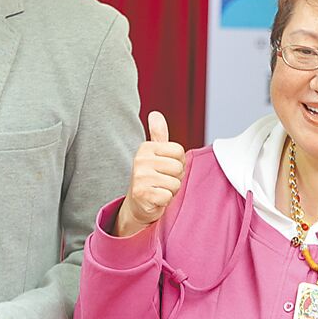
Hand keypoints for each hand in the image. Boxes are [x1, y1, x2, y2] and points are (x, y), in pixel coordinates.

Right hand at [114, 111, 185, 236]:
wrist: (138, 204)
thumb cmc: (152, 178)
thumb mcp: (155, 154)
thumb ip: (158, 135)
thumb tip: (155, 114)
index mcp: (146, 148)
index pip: (179, 152)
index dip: (179, 163)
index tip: (167, 169)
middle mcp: (140, 160)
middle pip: (178, 168)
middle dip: (176, 178)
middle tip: (163, 181)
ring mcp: (140, 177)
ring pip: (175, 183)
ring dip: (171, 190)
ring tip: (160, 190)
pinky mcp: (142, 194)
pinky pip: (167, 196)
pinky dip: (165, 201)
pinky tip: (156, 199)